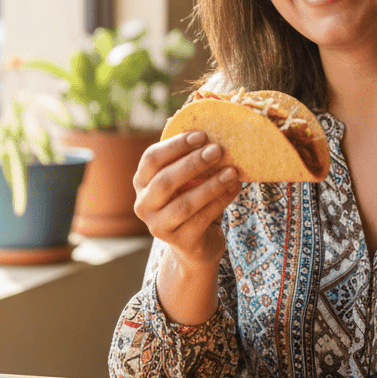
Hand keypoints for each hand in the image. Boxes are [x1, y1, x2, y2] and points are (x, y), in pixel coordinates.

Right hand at [133, 131, 240, 268]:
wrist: (198, 243)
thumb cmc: (192, 200)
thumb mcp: (188, 179)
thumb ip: (193, 159)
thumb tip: (213, 134)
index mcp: (142, 182)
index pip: (151, 158)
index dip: (175, 145)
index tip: (201, 135)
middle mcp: (143, 205)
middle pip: (165, 181)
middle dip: (193, 163)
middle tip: (217, 150)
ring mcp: (158, 226)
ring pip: (185, 203)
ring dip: (211, 185)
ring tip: (232, 172)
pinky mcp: (179, 242)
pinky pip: (201, 219)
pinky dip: (220, 201)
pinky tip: (234, 188)